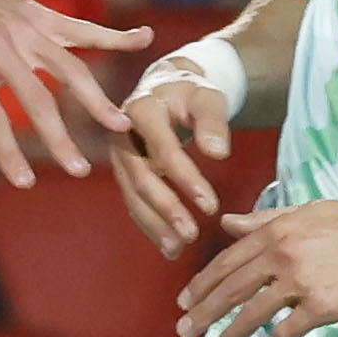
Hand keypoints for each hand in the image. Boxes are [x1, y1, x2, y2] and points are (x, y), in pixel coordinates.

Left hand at [0, 0, 136, 184]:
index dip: (8, 153)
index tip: (25, 183)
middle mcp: (1, 45)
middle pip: (38, 99)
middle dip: (60, 138)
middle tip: (80, 170)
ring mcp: (26, 26)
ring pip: (69, 67)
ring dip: (95, 99)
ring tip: (120, 126)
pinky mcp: (40, 13)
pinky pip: (82, 27)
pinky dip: (113, 33)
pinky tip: (143, 37)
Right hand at [110, 39, 250, 250]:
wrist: (165, 88)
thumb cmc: (189, 93)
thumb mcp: (206, 97)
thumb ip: (213, 122)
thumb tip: (218, 153)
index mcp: (141, 110)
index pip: (163, 150)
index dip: (186, 179)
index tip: (211, 205)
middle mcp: (121, 134)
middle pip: (140, 177)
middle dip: (166, 209)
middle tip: (191, 234)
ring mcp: (118, 154)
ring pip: (132, 194)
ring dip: (154, 224)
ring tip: (178, 248)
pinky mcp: (123, 170)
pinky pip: (133, 200)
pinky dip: (150, 224)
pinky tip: (168, 244)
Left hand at [180, 196, 337, 336]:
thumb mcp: (307, 211)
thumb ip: (265, 220)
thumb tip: (228, 223)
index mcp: (276, 232)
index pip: (228, 260)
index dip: (203, 283)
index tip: (186, 300)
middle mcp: (281, 256)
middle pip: (232, 288)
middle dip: (203, 312)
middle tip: (183, 330)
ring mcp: (301, 282)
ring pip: (253, 314)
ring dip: (229, 336)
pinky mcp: (322, 307)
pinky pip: (287, 333)